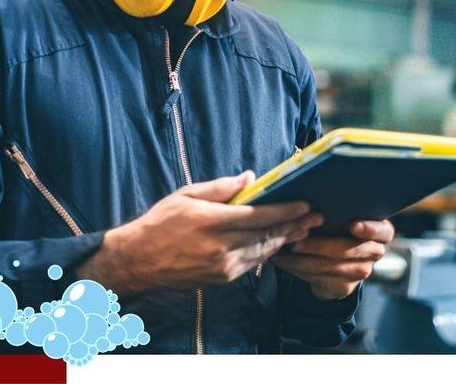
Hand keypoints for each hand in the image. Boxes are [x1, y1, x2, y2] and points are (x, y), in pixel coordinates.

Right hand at [76, 171, 322, 293]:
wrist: (140, 260)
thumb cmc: (161, 222)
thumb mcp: (187, 195)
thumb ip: (220, 187)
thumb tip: (249, 177)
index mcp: (212, 221)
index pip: (259, 216)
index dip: (285, 211)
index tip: (305, 204)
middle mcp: (220, 247)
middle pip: (267, 235)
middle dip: (294, 226)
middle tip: (315, 217)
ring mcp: (222, 266)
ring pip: (263, 252)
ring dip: (285, 240)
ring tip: (303, 230)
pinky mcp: (221, 279)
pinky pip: (251, 264)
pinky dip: (267, 253)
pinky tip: (277, 244)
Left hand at [270, 219, 394, 298]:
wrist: (334, 257)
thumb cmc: (335, 225)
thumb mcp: (340, 214)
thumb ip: (336, 207)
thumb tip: (313, 197)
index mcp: (379, 231)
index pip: (383, 231)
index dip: (369, 229)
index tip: (352, 225)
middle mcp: (374, 252)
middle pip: (348, 250)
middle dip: (318, 245)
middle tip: (295, 241)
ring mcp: (361, 272)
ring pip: (329, 266)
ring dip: (302, 260)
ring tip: (281, 251)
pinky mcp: (346, 287)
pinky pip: (320, 279)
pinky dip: (299, 270)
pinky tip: (284, 261)